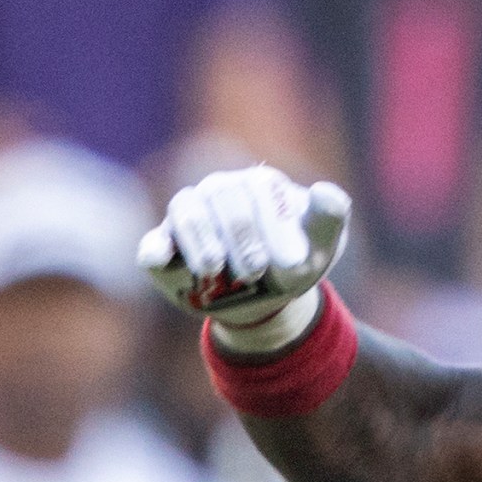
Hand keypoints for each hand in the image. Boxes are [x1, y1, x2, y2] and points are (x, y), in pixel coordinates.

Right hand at [141, 166, 350, 349]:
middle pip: (221, 196)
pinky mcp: (165, 246)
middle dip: (241, 235)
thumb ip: (328, 219)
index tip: (293, 261)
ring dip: (200, 240)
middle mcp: (221, 190)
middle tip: (258, 270)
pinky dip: (155, 249)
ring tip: (215, 270)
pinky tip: (160, 259)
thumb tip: (326, 191)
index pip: (261, 189)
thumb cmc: (296, 261)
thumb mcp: (321, 246)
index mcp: (260, 185)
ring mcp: (190, 215)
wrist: (268, 296)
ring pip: (186, 210)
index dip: (276, 225)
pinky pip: (153, 242)